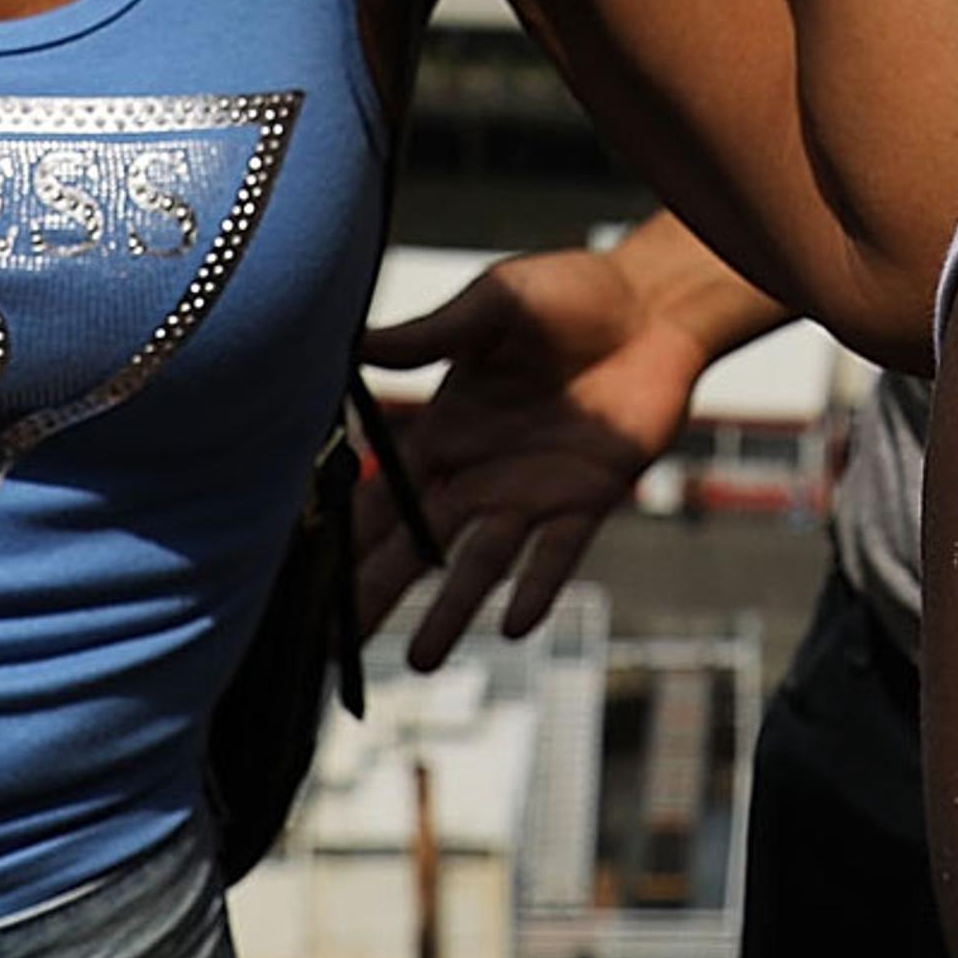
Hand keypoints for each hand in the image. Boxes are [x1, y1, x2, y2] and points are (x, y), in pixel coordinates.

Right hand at [354, 247, 717, 667]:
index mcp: (445, 432)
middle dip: (376, 595)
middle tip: (333, 654)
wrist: (655, 305)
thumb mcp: (495, 305)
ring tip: (418, 663)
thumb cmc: (567, 294)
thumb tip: (356, 342)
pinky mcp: (586, 498)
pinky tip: (516, 622)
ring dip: (451, 611)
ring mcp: (531, 492)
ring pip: (479, 564)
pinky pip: (557, 553)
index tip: (302, 583)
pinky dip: (537, 586)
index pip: (380, 496)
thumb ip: (434, 335)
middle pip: (416, 546)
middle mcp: (479, 474)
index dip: (344, 538)